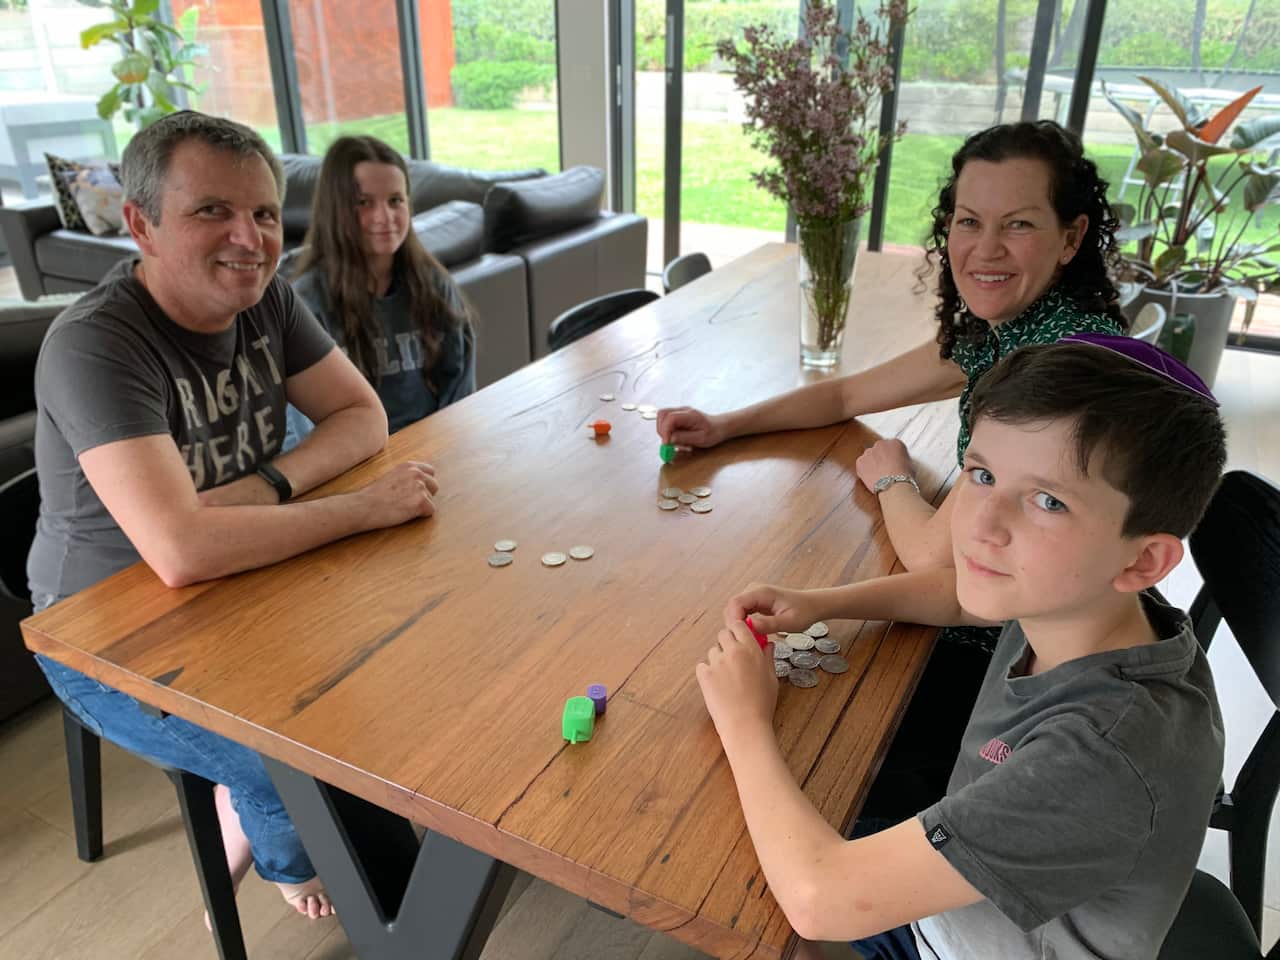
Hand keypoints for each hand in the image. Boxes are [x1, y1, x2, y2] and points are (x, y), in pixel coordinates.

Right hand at [355, 461, 437, 527]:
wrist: (364, 506)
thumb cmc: (374, 495)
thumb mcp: (392, 477)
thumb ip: (407, 477)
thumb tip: (420, 483)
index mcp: (409, 466)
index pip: (430, 471)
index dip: (426, 483)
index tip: (417, 491)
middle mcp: (416, 473)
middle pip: (435, 486)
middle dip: (426, 495)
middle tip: (409, 502)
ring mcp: (420, 487)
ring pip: (431, 500)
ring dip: (421, 506)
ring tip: (403, 507)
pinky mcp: (421, 501)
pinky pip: (430, 511)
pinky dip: (420, 515)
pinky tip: (405, 513)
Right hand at [655, 406, 726, 448]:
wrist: (719, 427)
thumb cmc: (713, 433)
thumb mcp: (701, 439)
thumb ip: (684, 438)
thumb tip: (669, 439)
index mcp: (690, 415)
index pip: (670, 418)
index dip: (665, 431)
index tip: (667, 443)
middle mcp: (683, 410)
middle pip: (662, 414)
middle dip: (662, 430)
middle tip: (668, 443)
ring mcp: (679, 412)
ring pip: (662, 417)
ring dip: (663, 431)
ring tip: (674, 441)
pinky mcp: (678, 416)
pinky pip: (666, 421)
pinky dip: (666, 430)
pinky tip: (675, 438)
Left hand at [696, 621, 777, 742]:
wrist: (745, 724)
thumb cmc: (762, 704)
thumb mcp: (772, 678)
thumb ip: (768, 657)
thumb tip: (768, 644)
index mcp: (750, 649)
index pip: (739, 625)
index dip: (738, 630)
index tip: (740, 637)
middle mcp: (732, 651)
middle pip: (723, 634)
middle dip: (727, 643)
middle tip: (733, 659)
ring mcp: (716, 663)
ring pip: (713, 651)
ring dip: (718, 659)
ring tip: (727, 678)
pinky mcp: (704, 675)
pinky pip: (702, 666)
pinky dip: (707, 672)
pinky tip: (717, 685)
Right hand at [724, 582, 821, 635]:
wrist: (812, 605)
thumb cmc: (804, 612)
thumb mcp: (789, 622)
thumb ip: (769, 624)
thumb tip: (750, 626)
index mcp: (761, 592)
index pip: (736, 603)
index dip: (733, 619)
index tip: (739, 635)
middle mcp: (754, 590)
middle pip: (732, 607)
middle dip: (734, 624)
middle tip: (745, 640)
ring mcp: (753, 596)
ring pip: (735, 611)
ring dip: (738, 625)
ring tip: (750, 638)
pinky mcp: (754, 603)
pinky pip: (741, 613)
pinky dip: (743, 624)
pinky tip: (752, 634)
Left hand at [854, 438, 912, 493]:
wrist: (894, 485)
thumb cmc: (904, 477)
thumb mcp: (910, 463)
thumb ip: (901, 457)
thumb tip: (898, 461)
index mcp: (895, 443)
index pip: (891, 446)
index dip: (891, 456)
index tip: (891, 463)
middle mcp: (881, 444)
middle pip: (879, 449)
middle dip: (880, 458)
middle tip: (884, 469)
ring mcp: (869, 452)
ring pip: (869, 456)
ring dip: (872, 463)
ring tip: (877, 475)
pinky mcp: (860, 461)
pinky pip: (861, 464)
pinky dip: (864, 470)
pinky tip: (871, 478)